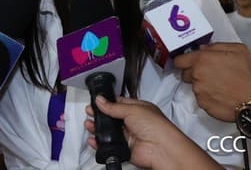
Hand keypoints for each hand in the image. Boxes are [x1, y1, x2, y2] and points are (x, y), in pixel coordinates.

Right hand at [84, 96, 217, 169]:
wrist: (161, 149)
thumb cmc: (155, 126)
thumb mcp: (132, 109)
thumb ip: (113, 106)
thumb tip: (100, 100)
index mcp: (138, 109)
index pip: (119, 103)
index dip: (107, 103)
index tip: (95, 102)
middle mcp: (133, 122)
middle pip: (112, 118)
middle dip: (100, 116)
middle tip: (89, 113)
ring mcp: (129, 136)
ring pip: (110, 132)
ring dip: (99, 128)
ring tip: (89, 125)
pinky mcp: (125, 149)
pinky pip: (110, 145)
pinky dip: (101, 143)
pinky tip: (94, 139)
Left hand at [174, 42, 250, 121]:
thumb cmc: (248, 75)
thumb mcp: (238, 50)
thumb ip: (216, 46)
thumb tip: (202, 49)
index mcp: (202, 59)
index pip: (179, 60)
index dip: (184, 61)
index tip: (189, 63)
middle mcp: (197, 75)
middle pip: (185, 74)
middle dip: (193, 73)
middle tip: (209, 74)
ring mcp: (199, 91)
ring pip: (195, 86)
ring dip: (203, 85)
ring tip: (220, 86)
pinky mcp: (203, 105)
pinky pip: (201, 99)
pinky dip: (208, 97)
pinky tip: (221, 95)